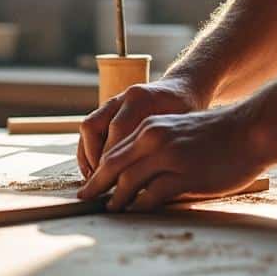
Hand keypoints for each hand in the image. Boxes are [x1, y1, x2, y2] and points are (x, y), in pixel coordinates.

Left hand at [76, 104, 266, 211]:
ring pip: (129, 181)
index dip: (98, 170)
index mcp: (150, 127)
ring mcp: (169, 157)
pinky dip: (141, 206)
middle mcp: (154, 138)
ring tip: (111, 211)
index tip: (90, 184)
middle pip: (113, 166)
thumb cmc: (216, 134)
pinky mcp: (185, 175)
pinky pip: (153, 195)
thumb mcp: (177, 130)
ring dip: (117, 199)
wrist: (250, 131)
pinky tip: (137, 212)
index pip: (114, 150)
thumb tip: (135, 171)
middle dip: (96, 185)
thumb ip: (156, 146)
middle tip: (85, 199)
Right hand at [78, 76, 206, 178]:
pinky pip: (90, 129)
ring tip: (95, 181)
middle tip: (101, 187)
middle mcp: (122, 97)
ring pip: (88, 127)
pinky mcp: (108, 110)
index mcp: (142, 98)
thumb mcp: (184, 126)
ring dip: (87, 156)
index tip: (116, 185)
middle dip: (96, 160)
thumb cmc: (189, 112)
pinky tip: (95, 172)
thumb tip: (151, 182)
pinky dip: (88, 151)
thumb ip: (165, 146)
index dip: (113, 157)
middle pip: (95, 128)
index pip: (118, 128)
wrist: (182, 88)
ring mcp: (113, 102)